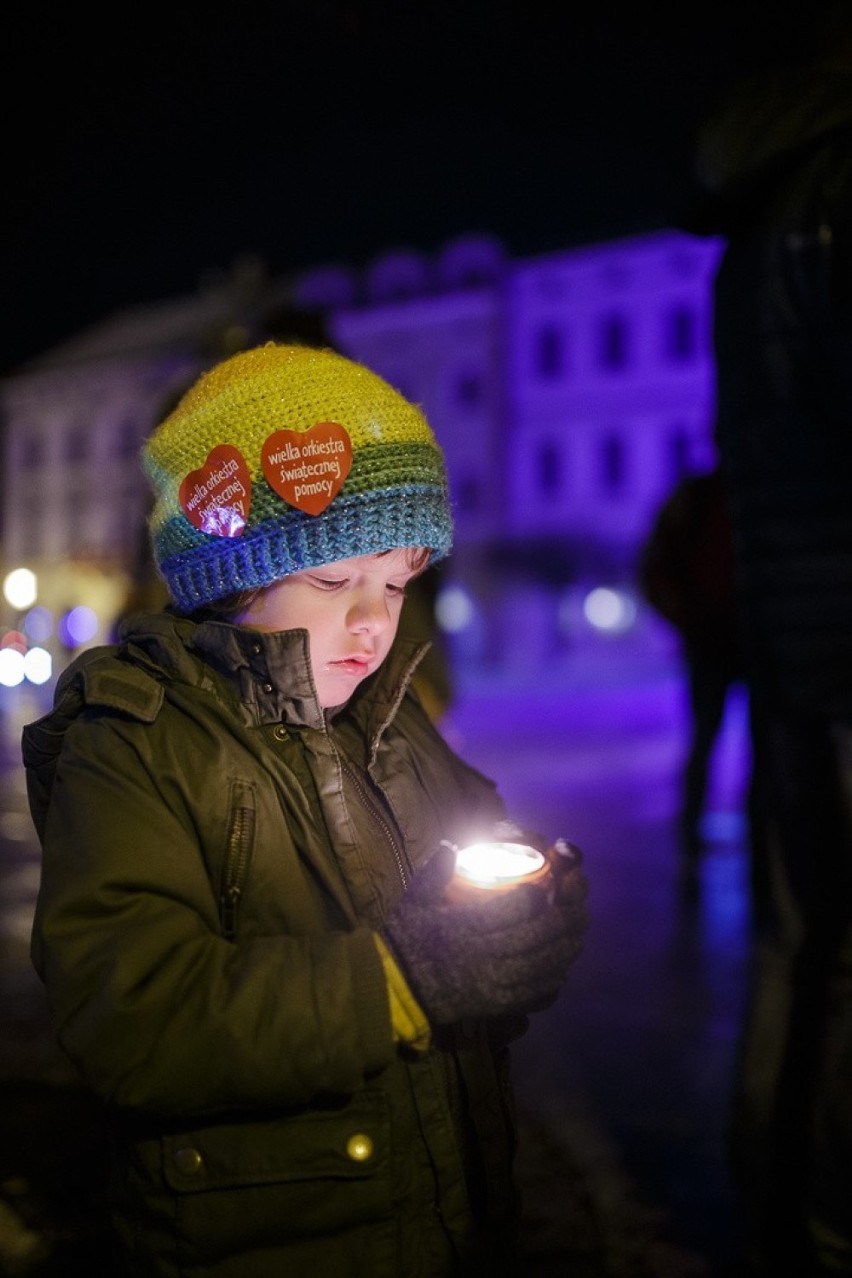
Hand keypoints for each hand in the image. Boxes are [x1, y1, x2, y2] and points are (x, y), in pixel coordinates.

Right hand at [385, 856, 583, 1024]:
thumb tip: (451, 845)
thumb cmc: (405, 940)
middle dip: (561, 922)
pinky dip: (549, 982)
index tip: (543, 888)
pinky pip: (529, 994)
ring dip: (563, 951)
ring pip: (538, 966)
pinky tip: (560, 972)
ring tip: (578, 937)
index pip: (510, 909)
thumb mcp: (414, 901)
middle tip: (578, 909)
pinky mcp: (492, 1003)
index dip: (533, 898)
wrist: (394, 988)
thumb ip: (434, 874)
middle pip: (534, 937)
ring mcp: (490, 982)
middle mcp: (482, 954)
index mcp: (464, 925)